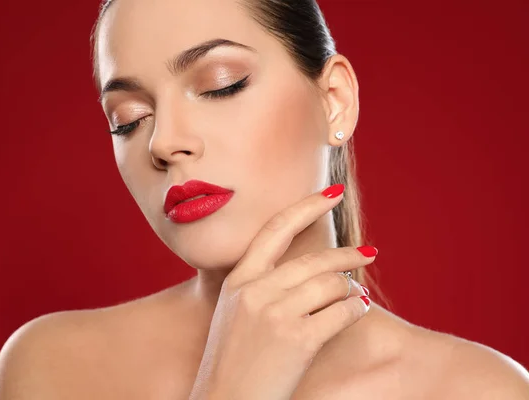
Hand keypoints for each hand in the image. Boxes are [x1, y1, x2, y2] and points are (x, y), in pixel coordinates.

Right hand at [188, 184, 376, 399]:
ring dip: (352, 288)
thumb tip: (304, 268)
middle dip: (347, 254)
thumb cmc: (233, 361)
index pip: (275, 230)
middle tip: (368, 253)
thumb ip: (259, 285)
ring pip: (332, 284)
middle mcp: (256, 291)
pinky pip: (342, 311)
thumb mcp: (234, 313)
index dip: (306, 206)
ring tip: (358, 294)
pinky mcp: (298, 339)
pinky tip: (359, 309)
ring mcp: (276, 314)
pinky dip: (357, 308)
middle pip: (314, 260)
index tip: (332, 193)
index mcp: (238, 280)